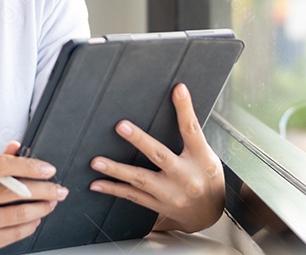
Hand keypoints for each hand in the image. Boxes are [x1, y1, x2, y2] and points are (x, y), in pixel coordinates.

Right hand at [0, 141, 68, 254]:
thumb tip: (17, 146)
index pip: (1, 165)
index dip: (29, 165)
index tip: (48, 169)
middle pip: (15, 190)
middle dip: (44, 189)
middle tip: (59, 189)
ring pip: (18, 214)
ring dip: (42, 208)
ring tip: (50, 203)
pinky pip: (14, 233)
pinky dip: (30, 225)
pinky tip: (36, 219)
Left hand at [88, 83, 224, 232]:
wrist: (209, 216)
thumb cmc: (207, 178)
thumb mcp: (207, 155)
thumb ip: (192, 135)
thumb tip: (178, 101)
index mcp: (201, 158)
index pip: (192, 130)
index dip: (185, 109)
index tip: (178, 89)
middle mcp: (185, 176)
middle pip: (160, 155)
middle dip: (140, 140)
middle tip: (121, 126)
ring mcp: (170, 193)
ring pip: (140, 179)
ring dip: (116, 170)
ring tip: (96, 161)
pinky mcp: (158, 205)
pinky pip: (133, 196)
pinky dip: (114, 189)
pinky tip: (97, 183)